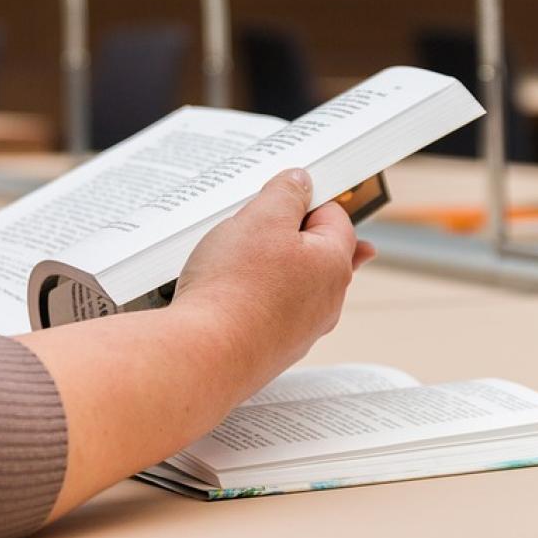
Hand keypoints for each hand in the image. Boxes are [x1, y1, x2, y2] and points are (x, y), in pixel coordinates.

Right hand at [172, 168, 374, 401]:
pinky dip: (251, 298)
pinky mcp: (273, 349)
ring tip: (231, 261)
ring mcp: (301, 331)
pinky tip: (226, 294)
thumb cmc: (233, 287)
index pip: (334, 216)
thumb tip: (302, 182)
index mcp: (334, 265)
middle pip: (313, 251)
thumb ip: (286, 193)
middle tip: (250, 228)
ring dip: (265, 268)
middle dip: (283, 235)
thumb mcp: (261, 217)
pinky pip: (269, 311)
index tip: (278, 198)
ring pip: (289, 283)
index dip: (304, 201)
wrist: (202, 355)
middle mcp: (326, 302)